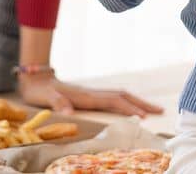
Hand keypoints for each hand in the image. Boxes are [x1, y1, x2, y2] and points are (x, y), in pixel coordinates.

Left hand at [17, 72, 163, 117]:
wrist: (36, 78)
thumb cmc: (40, 91)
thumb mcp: (46, 98)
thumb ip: (58, 103)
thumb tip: (70, 112)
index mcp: (87, 96)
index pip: (114, 102)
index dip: (129, 108)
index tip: (144, 117)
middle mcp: (94, 93)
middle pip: (124, 96)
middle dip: (142, 103)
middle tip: (160, 111)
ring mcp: (93, 93)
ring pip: (121, 96)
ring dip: (138, 102)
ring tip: (153, 110)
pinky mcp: (91, 96)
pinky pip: (115, 99)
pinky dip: (127, 102)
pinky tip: (132, 109)